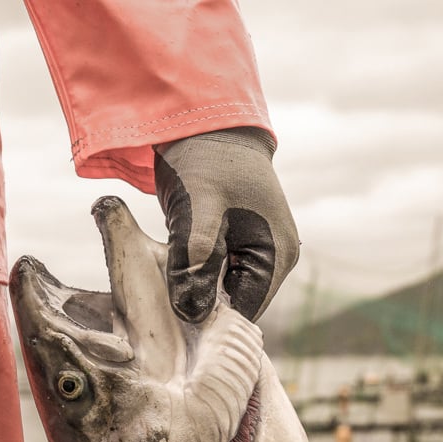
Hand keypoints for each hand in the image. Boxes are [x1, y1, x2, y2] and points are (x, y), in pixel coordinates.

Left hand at [154, 127, 298, 322]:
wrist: (206, 122)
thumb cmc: (208, 161)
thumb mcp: (199, 211)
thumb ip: (196, 263)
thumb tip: (192, 313)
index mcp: (277, 256)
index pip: (245, 312)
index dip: (210, 319)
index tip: (174, 315)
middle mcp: (276, 259)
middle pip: (235, 303)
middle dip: (201, 302)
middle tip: (164, 295)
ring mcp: (260, 250)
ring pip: (223, 288)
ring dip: (196, 285)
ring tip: (168, 274)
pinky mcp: (241, 242)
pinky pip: (218, 271)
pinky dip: (196, 271)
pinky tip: (174, 260)